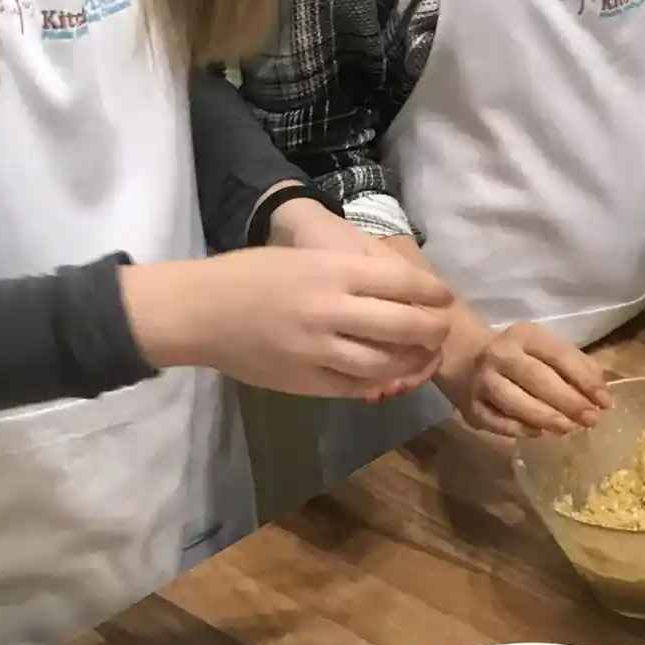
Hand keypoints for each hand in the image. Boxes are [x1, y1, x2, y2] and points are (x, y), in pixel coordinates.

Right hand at [120, 241, 454, 400]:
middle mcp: (332, 309)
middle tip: (440, 330)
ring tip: (422, 357)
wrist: (201, 311)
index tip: (443, 297)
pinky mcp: (306, 381)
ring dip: (413, 363)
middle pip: (406, 326)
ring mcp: (319, 350)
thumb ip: (353, 274)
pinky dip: (380, 383)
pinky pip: (357, 387)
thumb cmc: (252, 274)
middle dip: (433, 330)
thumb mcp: (307, 258)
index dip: (433, 293)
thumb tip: (404, 290)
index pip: (404, 283)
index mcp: (333, 271)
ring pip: (387, 363)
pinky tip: (388, 376)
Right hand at [439, 314, 610, 440]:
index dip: (585, 379)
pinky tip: (540, 433)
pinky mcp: (471, 407)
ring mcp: (483, 381)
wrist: (466, 360)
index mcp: (524, 335)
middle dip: (569, 402)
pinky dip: (520, 429)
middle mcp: (500, 355)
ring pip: (516, 402)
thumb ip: (576, 365)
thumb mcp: (546, 349)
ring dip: (547, 417)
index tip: (605, 401)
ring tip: (569, 428)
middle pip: (538, 379)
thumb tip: (602, 392)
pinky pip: (498, 422)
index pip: (559, 355)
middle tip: (591, 420)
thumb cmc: (520, 357)